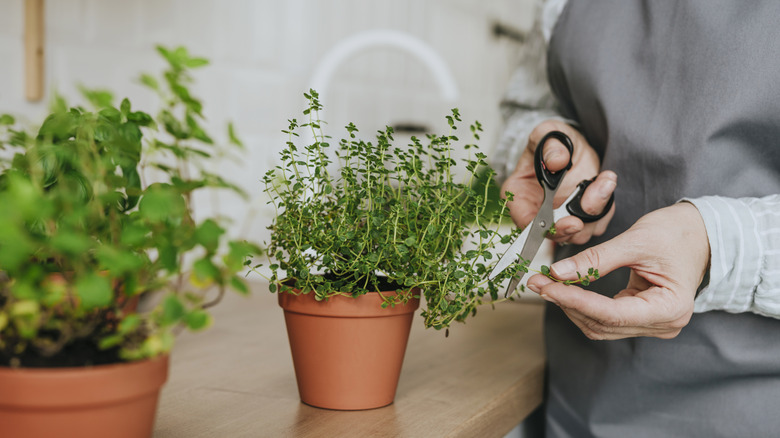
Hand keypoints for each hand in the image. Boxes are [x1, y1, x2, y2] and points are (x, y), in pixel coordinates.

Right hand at [501, 120, 616, 244]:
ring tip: (604, 181)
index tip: (573, 222)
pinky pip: (596, 223)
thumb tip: (556, 161)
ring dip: (597, 210)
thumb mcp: (546, 134)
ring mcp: (560, 218)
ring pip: (580, 232)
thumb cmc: (550, 142)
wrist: (567, 147)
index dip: (549, 228)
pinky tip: (606, 183)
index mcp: (519, 197)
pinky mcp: (580, 218)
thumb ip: (549, 145)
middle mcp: (537, 213)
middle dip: (580, 220)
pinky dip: (605, 206)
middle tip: (597, 193)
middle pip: (557, 233)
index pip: (528, 224)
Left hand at [526, 202, 710, 339]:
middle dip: (567, 303)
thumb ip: (596, 260)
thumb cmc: (678, 233)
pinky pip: (605, 318)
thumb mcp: (635, 241)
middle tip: (538, 281)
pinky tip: (564, 289)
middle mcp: (663, 324)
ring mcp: (651, 324)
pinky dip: (582, 304)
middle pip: (602, 324)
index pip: (611, 314)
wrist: (701, 232)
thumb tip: (557, 273)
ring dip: (570, 306)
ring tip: (546, 283)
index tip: (546, 286)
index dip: (574, 301)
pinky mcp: (640, 317)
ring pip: (599, 325)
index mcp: (670, 309)